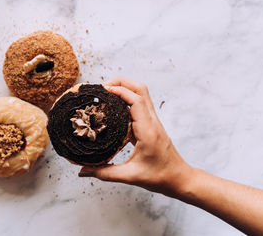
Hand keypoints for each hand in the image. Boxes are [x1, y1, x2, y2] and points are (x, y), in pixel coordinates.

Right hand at [79, 77, 192, 196]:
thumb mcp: (130, 176)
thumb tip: (83, 171)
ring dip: (125, 88)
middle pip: (140, 89)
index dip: (119, 91)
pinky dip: (127, 100)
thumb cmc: (160, 177)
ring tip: (106, 93)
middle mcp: (152, 122)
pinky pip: (140, 105)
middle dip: (121, 83)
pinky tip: (114, 108)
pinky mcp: (151, 125)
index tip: (102, 90)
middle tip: (102, 87)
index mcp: (148, 131)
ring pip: (141, 94)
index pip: (136, 100)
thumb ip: (104, 173)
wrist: (179, 179)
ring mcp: (153, 122)